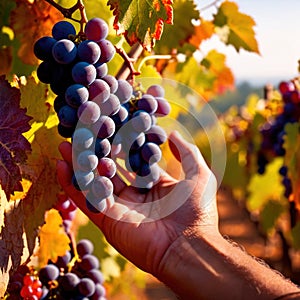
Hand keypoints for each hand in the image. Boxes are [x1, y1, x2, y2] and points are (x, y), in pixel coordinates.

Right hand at [56, 131, 217, 277]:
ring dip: (79, 164)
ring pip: (94, 182)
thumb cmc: (196, 211)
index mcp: (153, 184)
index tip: (112, 126)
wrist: (188, 247)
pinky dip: (72, 184)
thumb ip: (185, 152)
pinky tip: (61, 165)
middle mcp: (134, 195)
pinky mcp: (107, 220)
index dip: (122, 142)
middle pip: (110, 168)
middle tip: (83, 132)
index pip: (132, 158)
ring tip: (66, 143)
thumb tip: (172, 133)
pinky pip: (85, 200)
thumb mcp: (197, 174)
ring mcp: (119, 207)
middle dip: (96, 151)